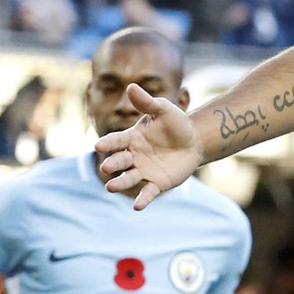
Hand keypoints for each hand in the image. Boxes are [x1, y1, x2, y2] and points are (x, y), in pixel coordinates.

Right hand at [95, 85, 202, 209]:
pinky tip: (136, 207)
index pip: (116, 141)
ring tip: (110, 187)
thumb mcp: (164, 110)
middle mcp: (134, 156)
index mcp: (132, 138)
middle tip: (106, 167)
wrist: (195, 141)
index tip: (99, 145)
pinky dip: (142, 199)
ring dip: (120, 183)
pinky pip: (146, 192)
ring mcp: (144, 170)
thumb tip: (131, 86)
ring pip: (129, 178)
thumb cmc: (176, 124)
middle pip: (119, 161)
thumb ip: (147, 102)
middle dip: (112, 164)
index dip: (108, 143)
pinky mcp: (156, 183)